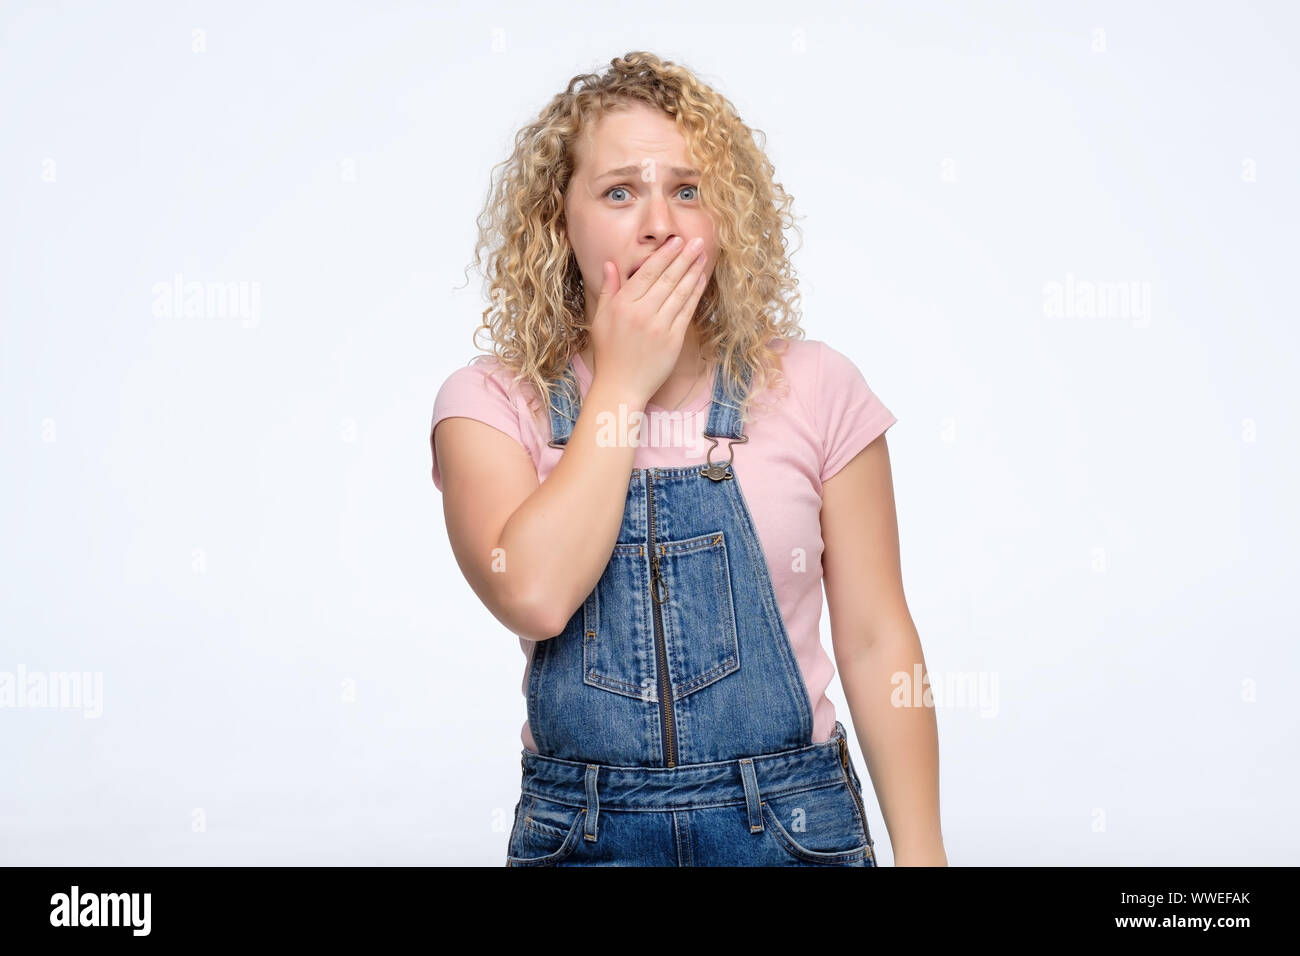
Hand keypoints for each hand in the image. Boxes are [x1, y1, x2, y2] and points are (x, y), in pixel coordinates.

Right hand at [588, 235, 710, 406]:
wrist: (621, 386)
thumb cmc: (609, 353)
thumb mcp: (601, 319)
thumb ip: (608, 290)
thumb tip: (609, 264)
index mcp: (623, 306)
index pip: (647, 274)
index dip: (664, 256)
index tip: (676, 241)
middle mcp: (642, 314)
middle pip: (667, 279)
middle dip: (684, 258)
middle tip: (697, 242)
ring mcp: (659, 327)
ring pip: (680, 293)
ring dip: (693, 272)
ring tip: (703, 256)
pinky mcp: (673, 340)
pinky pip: (687, 311)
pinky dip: (695, 293)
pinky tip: (701, 280)